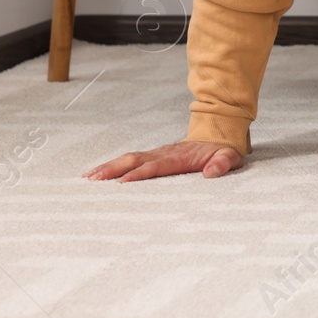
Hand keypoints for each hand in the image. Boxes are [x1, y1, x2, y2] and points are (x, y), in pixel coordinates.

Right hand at [82, 140, 242, 182]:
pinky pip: (130, 160)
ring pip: (128, 158)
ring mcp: (156, 153)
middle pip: (134, 160)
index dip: (140, 174)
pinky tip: (98, 174)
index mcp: (179, 157)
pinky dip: (112, 165)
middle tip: (93, 180)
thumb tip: (212, 172)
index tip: (123, 183)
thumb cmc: (221, 150)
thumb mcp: (229, 157)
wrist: (218, 134)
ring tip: (87, 178)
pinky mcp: (152, 156)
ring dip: (108, 167)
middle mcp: (163, 153)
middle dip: (114, 169)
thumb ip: (222, 163)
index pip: (156, 166)